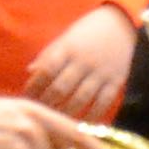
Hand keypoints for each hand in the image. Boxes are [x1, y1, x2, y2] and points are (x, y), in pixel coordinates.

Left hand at [20, 5, 138, 120]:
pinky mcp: (116, 82)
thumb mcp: (66, 37)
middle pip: (61, 88)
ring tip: (56, 120)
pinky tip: (81, 124)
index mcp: (68, 49)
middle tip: (39, 113)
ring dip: (66, 113)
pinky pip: (102, 104)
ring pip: (80, 99)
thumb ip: (48, 55)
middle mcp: (83, 62)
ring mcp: (100, 73)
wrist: (122, 24)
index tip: (27, 97)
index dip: (34, 86)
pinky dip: (91, 116)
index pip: (46, 70)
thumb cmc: (87, 32)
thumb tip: (30, 71)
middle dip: (47, 103)